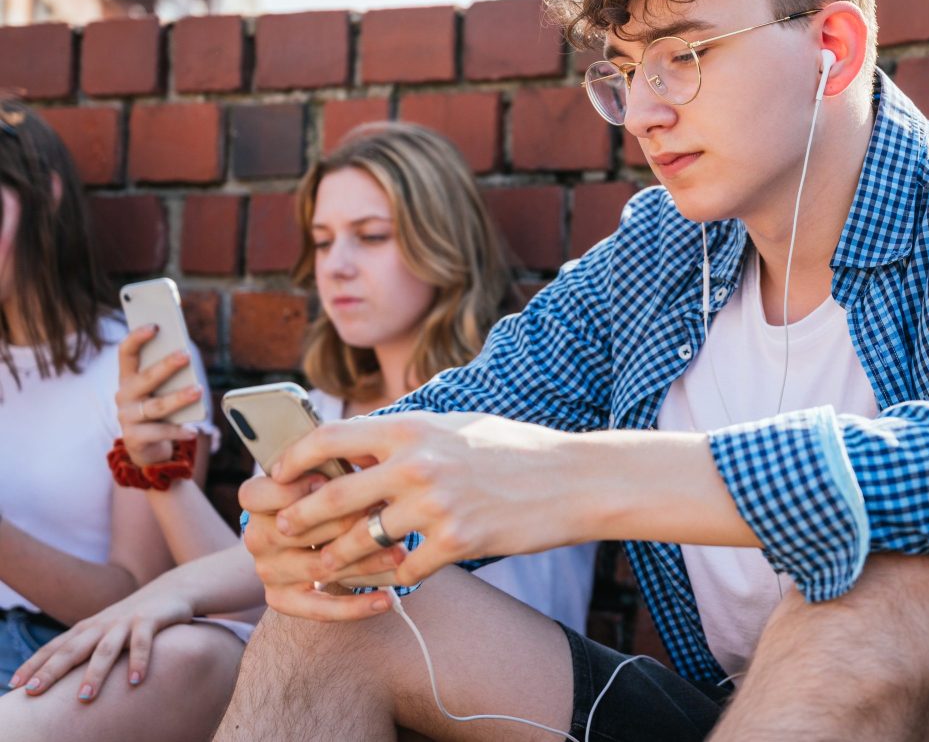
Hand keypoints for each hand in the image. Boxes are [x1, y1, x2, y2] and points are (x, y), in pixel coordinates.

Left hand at [8, 586, 193, 700]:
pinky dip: (139, 661)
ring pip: (106, 649)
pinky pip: (143, 642)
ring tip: (85, 697)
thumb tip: (61, 676)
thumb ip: (86, 648)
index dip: (34, 665)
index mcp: (88, 628)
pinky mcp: (150, 619)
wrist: (174, 590)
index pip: (55, 648)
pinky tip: (135, 681)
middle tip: (34, 691)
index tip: (15, 684)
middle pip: (72, 650)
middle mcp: (102, 624)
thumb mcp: (107, 631)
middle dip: (51, 671)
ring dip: (94, 673)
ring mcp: (125, 621)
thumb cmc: (136, 618)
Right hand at [114, 325, 201, 465]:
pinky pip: (160, 432)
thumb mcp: (159, 389)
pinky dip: (179, 431)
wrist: (146, 446)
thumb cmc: (157, 408)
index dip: (137, 338)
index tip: (155, 326)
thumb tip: (185, 352)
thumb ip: (167, 373)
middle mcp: (124, 396)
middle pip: (146, 378)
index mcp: (128, 378)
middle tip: (186, 355)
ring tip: (198, 390)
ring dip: (178, 398)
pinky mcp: (135, 438)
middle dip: (166, 365)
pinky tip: (193, 430)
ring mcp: (127, 418)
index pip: (126, 353)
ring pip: (156, 406)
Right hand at [237, 472, 404, 621]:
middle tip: (384, 514)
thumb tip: (364, 458)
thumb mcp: (334, 468)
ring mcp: (267, 569)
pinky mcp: (282, 598)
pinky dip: (353, 606)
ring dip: (363, 561)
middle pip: (294, 530)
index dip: (291, 488)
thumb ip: (336, 464)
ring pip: (316, 567)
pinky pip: (316, 608)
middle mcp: (257, 535)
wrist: (329, 530)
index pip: (256, 494)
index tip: (327, 482)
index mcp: (259, 498)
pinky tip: (385, 600)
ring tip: (400, 553)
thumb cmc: (338, 486)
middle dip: (343, 521)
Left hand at [272, 412, 587, 589]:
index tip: (277, 474)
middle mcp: (417, 464)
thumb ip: (409, 435)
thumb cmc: (516, 449)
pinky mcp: (458, 542)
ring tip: (324, 566)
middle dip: (299, 518)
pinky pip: (406, 570)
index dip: (293, 458)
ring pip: (361, 541)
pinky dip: (392, 578)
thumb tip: (360, 443)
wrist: (573, 478)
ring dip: (337, 558)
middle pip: (332, 497)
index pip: (330, 439)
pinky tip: (387, 580)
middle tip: (284, 531)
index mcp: (413, 428)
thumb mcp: (458, 426)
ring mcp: (436, 505)